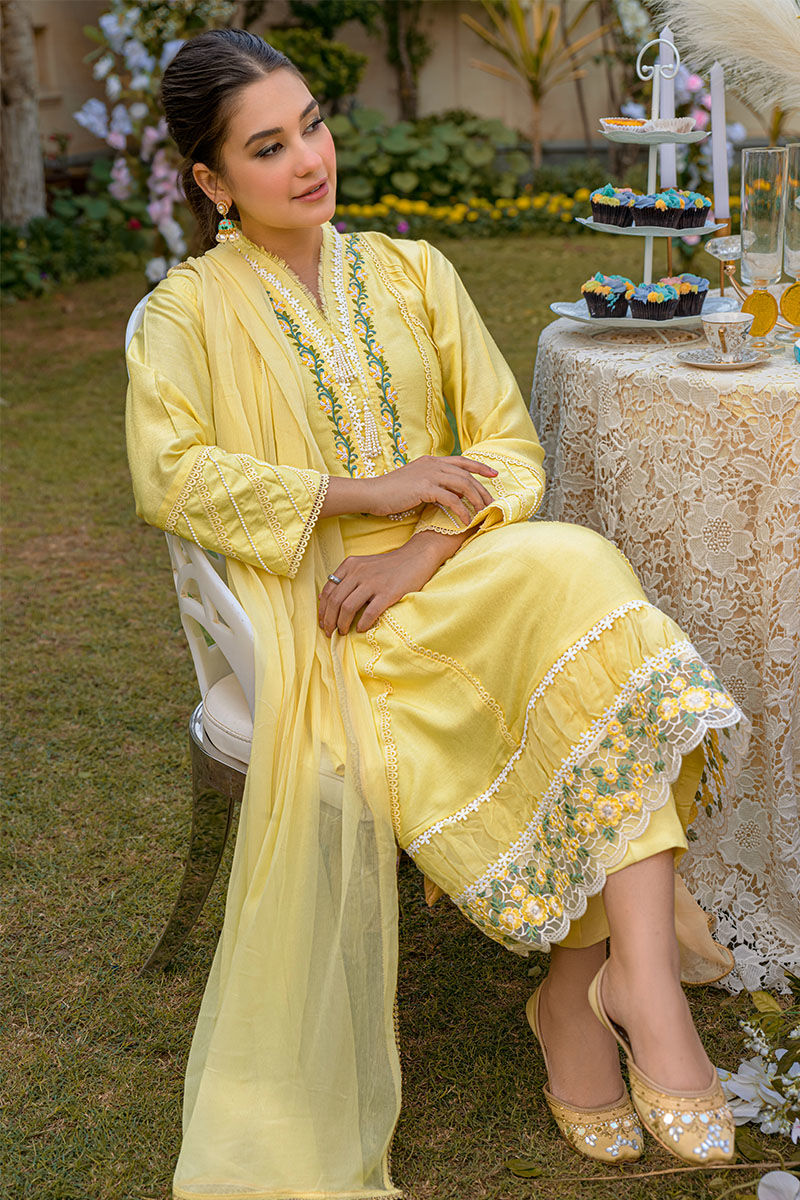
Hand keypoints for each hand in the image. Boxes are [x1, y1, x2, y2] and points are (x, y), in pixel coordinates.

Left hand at [318, 536, 451, 635]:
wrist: (416, 557)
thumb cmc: (388, 565)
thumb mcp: (362, 566)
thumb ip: (345, 578)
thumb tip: (325, 598)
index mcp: (350, 565)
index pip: (328, 590)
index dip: (323, 609)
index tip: (324, 622)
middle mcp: (358, 572)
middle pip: (335, 601)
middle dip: (329, 620)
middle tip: (330, 632)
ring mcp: (373, 582)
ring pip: (347, 608)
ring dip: (342, 624)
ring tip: (343, 632)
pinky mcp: (388, 592)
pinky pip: (369, 612)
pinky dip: (362, 623)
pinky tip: (361, 629)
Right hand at [365, 455, 497, 524]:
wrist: (373, 493)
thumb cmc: (392, 492)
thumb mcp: (417, 483)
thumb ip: (435, 484)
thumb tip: (453, 493)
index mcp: (431, 461)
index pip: (461, 461)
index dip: (479, 467)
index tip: (493, 474)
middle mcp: (433, 464)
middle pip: (466, 474)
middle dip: (482, 489)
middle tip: (492, 503)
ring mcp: (429, 474)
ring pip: (463, 485)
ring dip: (476, 499)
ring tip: (483, 512)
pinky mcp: (425, 488)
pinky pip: (451, 499)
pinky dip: (461, 510)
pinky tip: (465, 520)